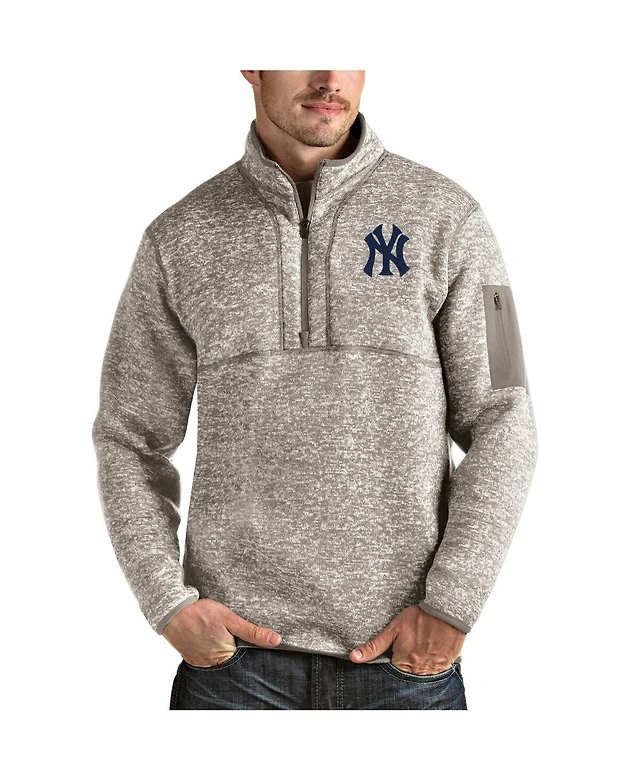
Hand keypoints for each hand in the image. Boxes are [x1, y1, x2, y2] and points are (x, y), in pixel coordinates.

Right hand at [162, 598, 281, 665]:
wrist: (172, 611)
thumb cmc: (202, 613)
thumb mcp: (231, 619)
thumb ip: (253, 632)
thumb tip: (276, 641)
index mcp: (225, 655)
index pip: (245, 659)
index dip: (250, 651)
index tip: (253, 643)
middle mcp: (213, 664)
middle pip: (232, 661)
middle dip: (236, 652)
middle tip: (232, 636)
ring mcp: (201, 663)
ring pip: (219, 661)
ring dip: (222, 652)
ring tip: (220, 638)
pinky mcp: (191, 659)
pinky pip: (206, 660)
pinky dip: (210, 652)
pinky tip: (210, 640)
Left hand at [349, 604, 465, 673]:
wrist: (445, 611)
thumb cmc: (420, 617)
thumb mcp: (393, 629)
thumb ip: (374, 646)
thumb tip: (354, 658)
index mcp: (404, 662)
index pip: (391, 674)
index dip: (391, 665)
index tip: (394, 656)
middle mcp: (419, 670)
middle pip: (406, 677)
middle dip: (404, 668)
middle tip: (409, 651)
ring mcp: (433, 669)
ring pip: (421, 677)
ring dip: (418, 668)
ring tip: (419, 652)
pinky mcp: (445, 666)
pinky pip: (435, 674)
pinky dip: (430, 666)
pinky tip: (429, 653)